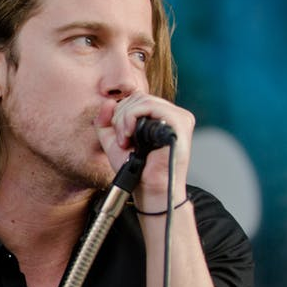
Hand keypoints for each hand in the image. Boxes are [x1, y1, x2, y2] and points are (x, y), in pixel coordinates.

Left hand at [93, 93, 193, 208]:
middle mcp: (172, 115)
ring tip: (125, 140)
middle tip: (121, 139)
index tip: (118, 135)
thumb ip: (106, 121)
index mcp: (160, 117)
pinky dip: (132, 117)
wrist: (149, 188)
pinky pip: (150, 106)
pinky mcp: (179, 122)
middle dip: (120, 117)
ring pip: (142, 100)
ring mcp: (178, 118)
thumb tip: (108, 102)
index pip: (137, 99)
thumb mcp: (113, 141)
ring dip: (124, 119)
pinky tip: (130, 136)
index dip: (120, 113)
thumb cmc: (136, 168)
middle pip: (138, 97)